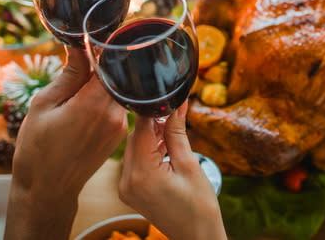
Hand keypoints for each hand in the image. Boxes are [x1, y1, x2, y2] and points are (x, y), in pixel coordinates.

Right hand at [5, 48, 127, 239]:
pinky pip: (115, 106)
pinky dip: (103, 99)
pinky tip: (83, 103)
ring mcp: (120, 126)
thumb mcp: (44, 104)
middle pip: (116, 76)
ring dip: (101, 83)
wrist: (47, 189)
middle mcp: (114, 114)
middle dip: (101, 64)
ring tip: (77, 84)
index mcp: (94, 104)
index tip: (92, 37)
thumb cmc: (38, 148)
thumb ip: (69, 74)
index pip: (111, 63)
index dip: (102, 48)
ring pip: (116, 90)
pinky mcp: (119, 134)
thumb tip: (81, 45)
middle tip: (80, 57)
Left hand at [119, 102, 226, 239]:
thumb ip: (177, 132)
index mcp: (142, 173)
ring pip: (134, 147)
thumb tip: (177, 104)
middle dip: (154, 123)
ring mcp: (125, 187)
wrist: (196, 237)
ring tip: (173, 135)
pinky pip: (135, 161)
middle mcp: (127, 180)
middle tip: (174, 115)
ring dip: (151, 137)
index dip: (154, 111)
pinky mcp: (129, 190)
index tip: (166, 98)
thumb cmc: (199, 206)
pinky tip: (164, 149)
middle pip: (135, 137)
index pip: (141, 128)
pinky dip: (148, 151)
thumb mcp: (189, 164)